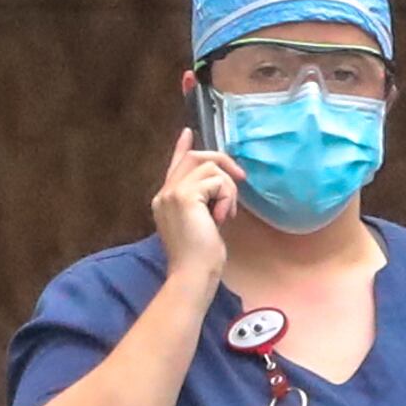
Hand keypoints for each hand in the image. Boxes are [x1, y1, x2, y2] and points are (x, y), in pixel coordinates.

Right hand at [152, 128, 237, 280]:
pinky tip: (224, 218)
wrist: (193, 273)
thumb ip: (205, 200)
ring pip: (210, 167)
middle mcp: (164, 192)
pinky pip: (217, 181)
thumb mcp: (204, 222)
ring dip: (228, 189)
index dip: (182, 147)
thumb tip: (220, 183)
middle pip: (195, 158)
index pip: (174, 165)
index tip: (188, 132)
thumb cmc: (202, 256)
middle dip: (222, 163)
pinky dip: (228, 197)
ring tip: (226, 214)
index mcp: (166, 199)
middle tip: (241, 177)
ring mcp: (172, 192)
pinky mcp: (184, 195)